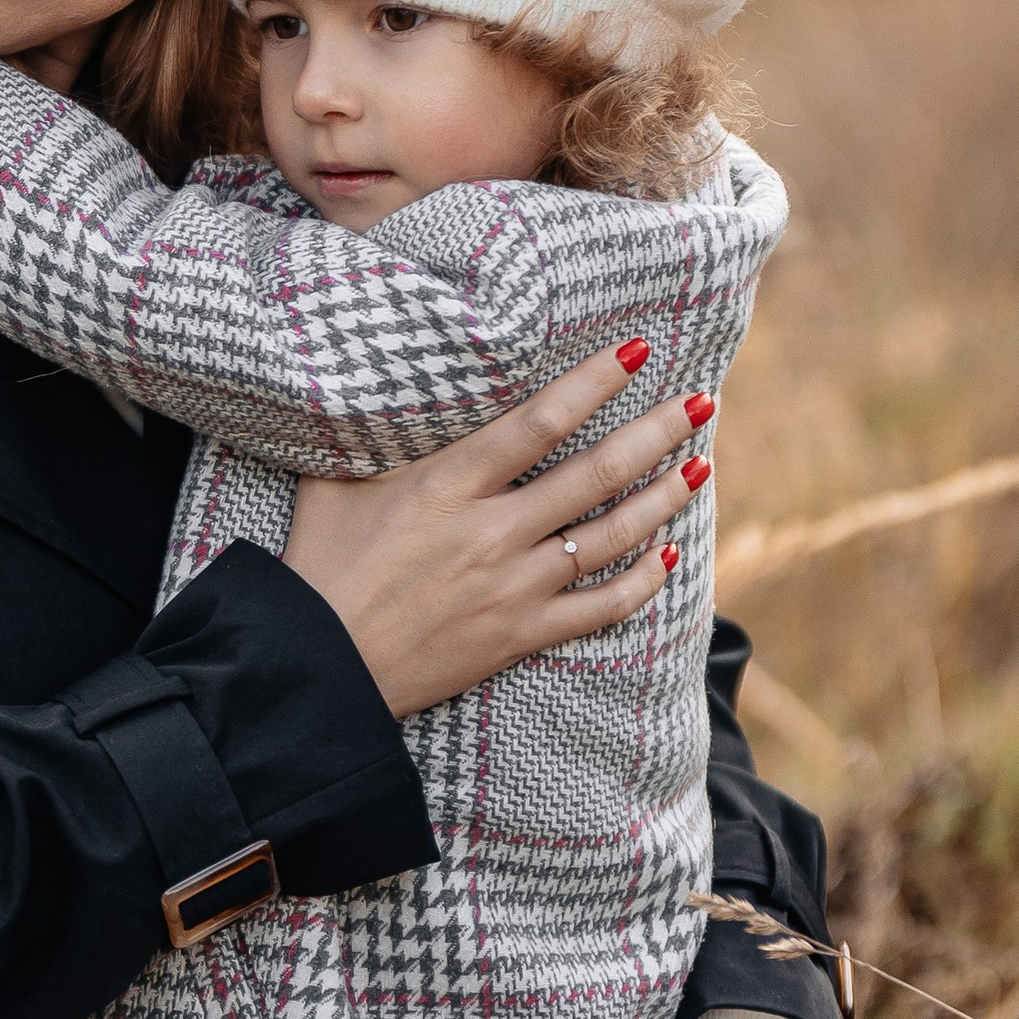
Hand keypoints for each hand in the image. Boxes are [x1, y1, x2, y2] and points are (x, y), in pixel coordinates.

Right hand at [282, 346, 706, 718]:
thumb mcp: (332, 485)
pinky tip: (668, 555)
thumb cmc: (318, 567)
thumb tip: (365, 378)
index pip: (538, 422)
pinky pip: (598, 608)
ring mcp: (512, 587)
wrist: (318, 666)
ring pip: (610, 537)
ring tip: (700, 465)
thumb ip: (368, 435)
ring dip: (663, 497)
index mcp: (446, 486)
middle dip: (656, 432)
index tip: (636, 351)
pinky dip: (641, 582)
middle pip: (594, 473)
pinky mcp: (518, 635)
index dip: (593, 382)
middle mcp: (490, 533)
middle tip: (699, 401)